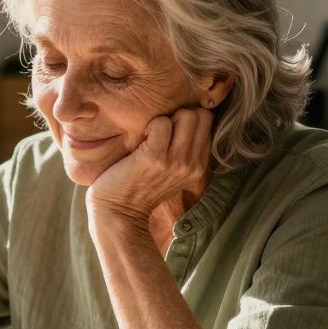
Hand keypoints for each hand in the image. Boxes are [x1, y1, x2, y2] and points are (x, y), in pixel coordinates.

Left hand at [86, 107, 214, 222]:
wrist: (119, 214)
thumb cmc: (139, 188)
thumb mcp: (172, 173)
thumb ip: (184, 152)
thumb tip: (186, 118)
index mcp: (199, 166)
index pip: (208, 123)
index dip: (188, 120)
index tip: (171, 132)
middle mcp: (192, 164)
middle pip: (201, 116)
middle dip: (180, 114)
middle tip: (161, 131)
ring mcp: (175, 161)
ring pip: (187, 115)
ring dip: (166, 119)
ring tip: (151, 135)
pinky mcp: (155, 157)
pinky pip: (161, 123)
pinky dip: (150, 124)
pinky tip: (141, 138)